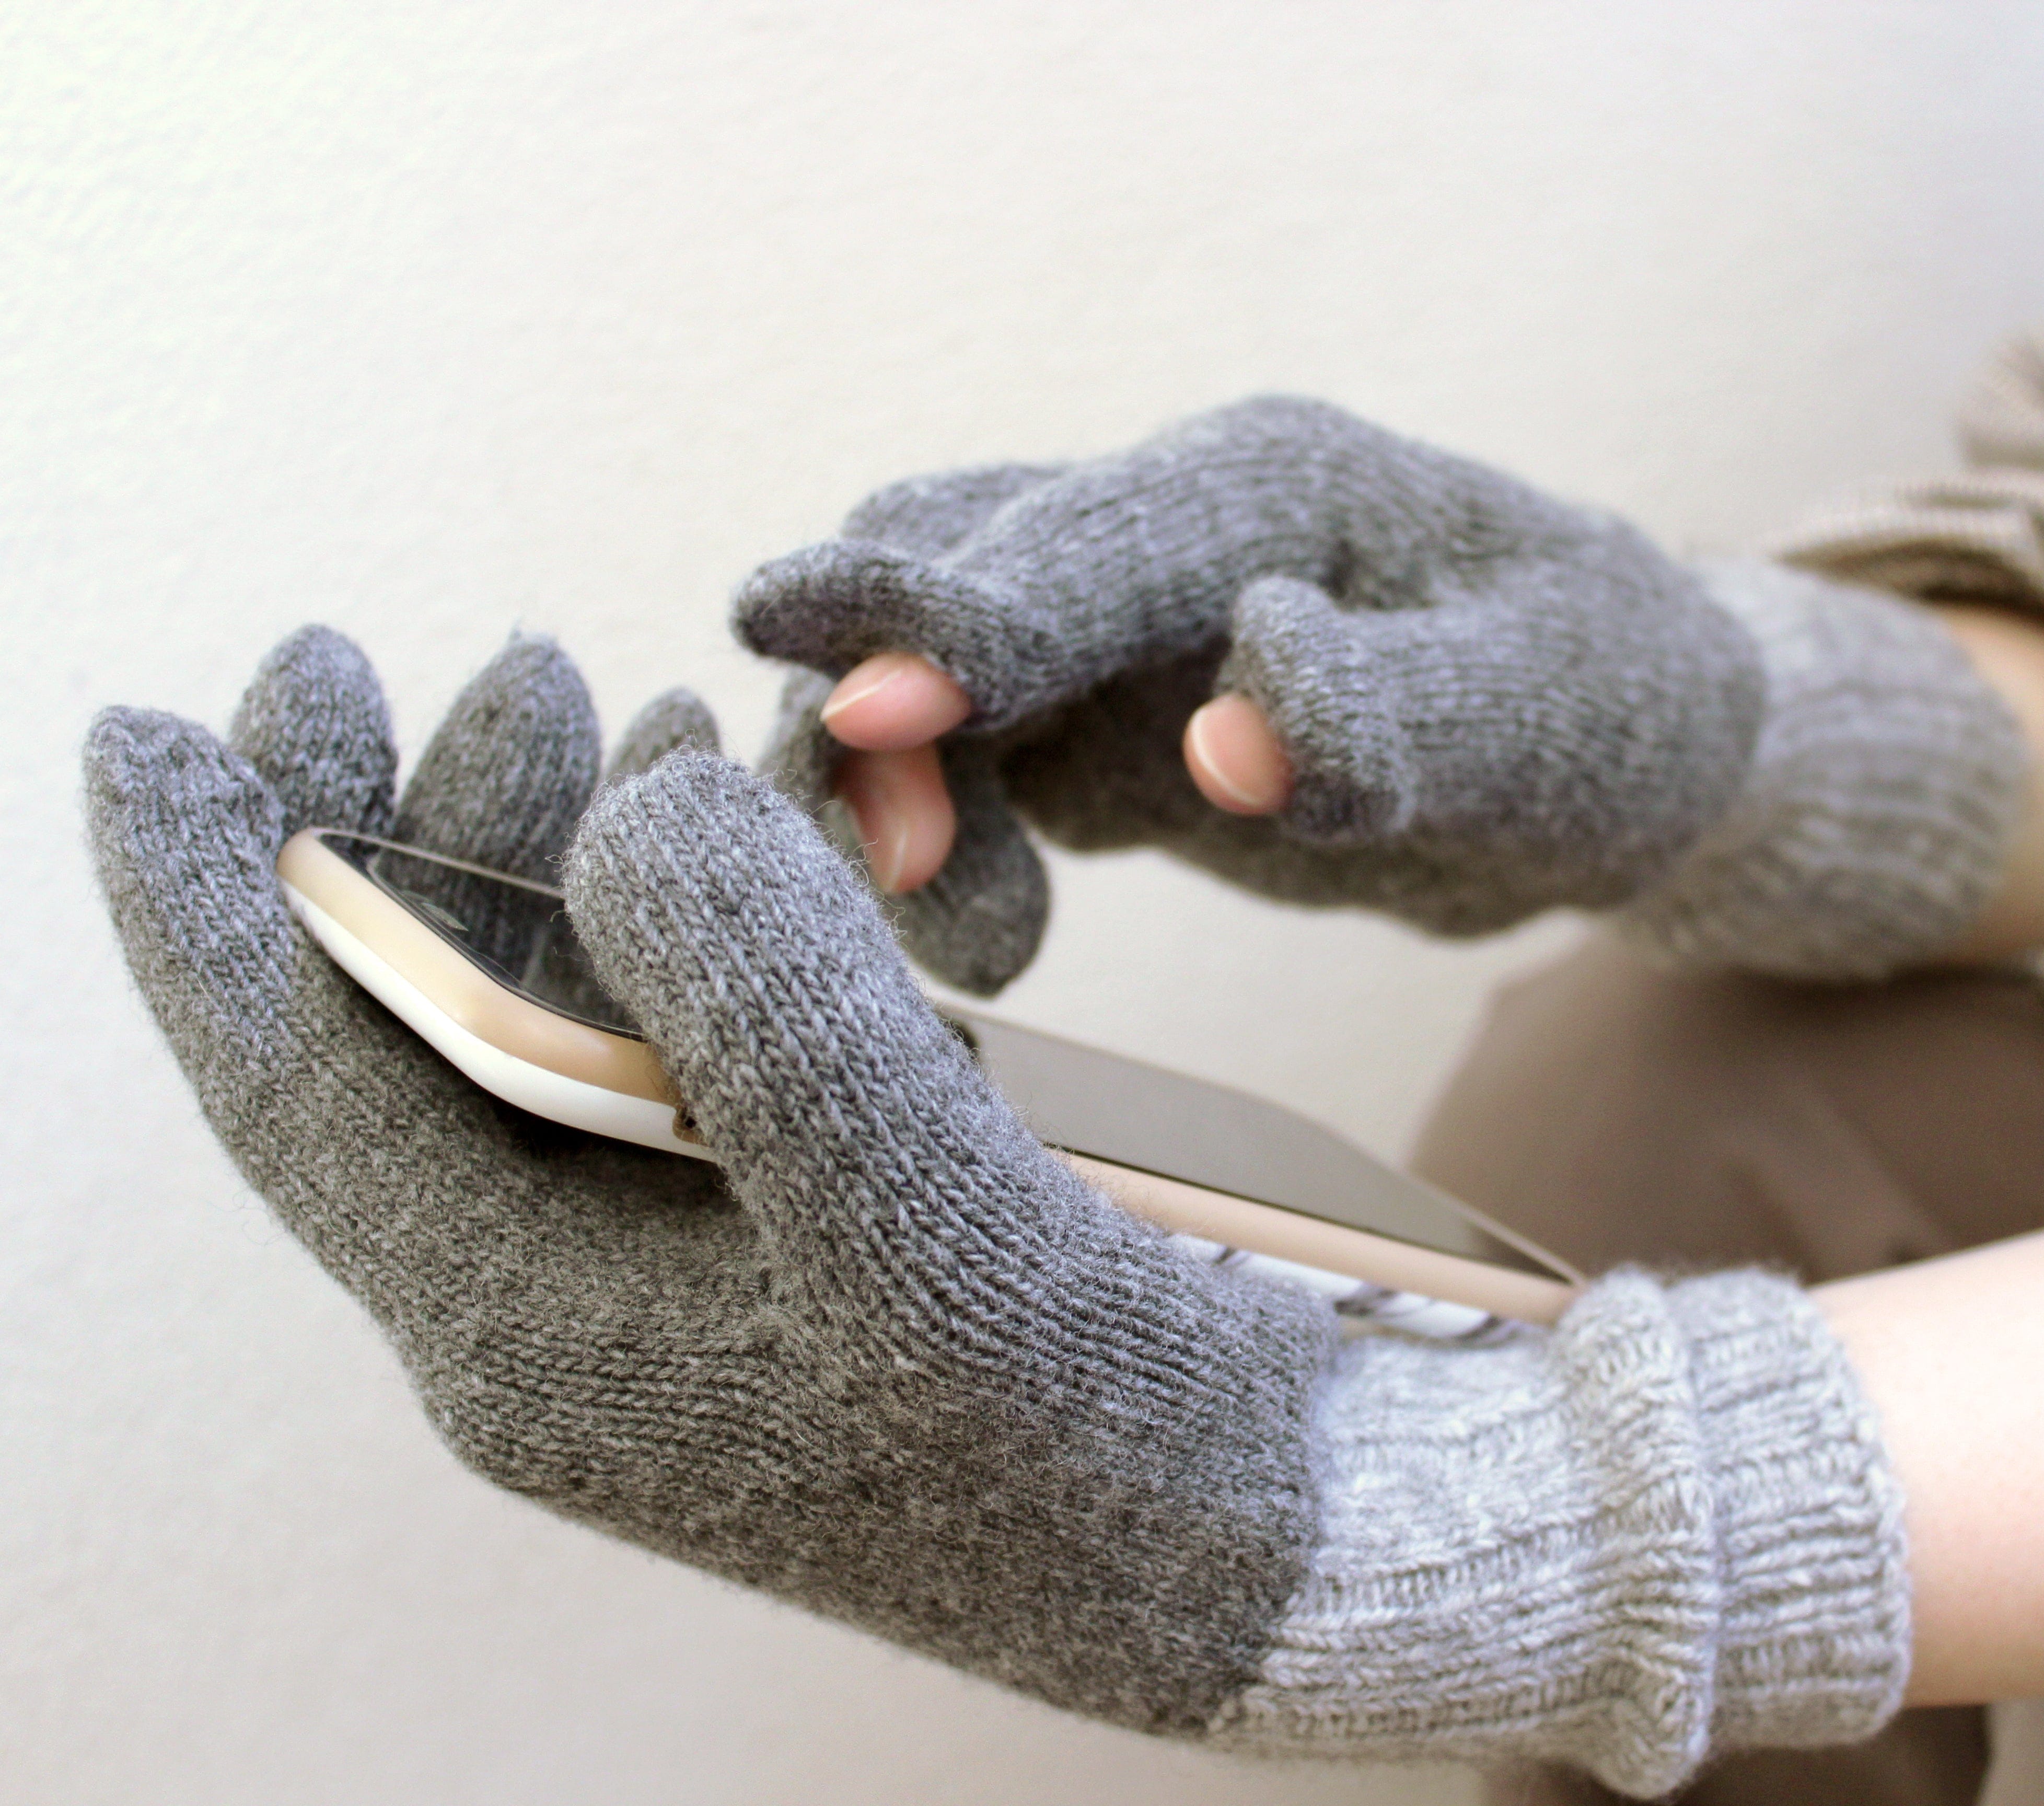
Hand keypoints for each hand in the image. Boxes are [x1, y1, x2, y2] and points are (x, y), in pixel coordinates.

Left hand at [89, 623, 1910, 1794]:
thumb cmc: (1097, 1425)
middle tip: (361, 651)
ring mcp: (675, 1276)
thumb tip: (630, 810)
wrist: (1260, 1549)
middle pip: (404, 1038)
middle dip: (380, 827)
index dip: (201, 902)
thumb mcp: (919, 1217)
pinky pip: (672, 1044)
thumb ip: (757, 1002)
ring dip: (543, 845)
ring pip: (545, 1023)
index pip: (301, 1089)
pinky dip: (683, 910)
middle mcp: (572, 1309)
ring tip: (586, 692)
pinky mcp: (781, 1240)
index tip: (143, 724)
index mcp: (535, 1331)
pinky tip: (723, 809)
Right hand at [734, 396, 1771, 993]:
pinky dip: (942, 841)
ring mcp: (1124, 621)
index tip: (864, 721)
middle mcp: (1170, 525)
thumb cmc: (1597, 699)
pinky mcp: (1112, 722)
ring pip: (923, 664)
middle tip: (904, 874)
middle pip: (935, 564)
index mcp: (1271, 482)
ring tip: (982, 946)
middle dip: (871, 704)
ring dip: (891, 793)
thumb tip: (1231, 736)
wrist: (1617, 745)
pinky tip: (989, 942)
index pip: (1074, 540)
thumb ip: (1386, 715)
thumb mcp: (1533, 713)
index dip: (953, 624)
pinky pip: (973, 761)